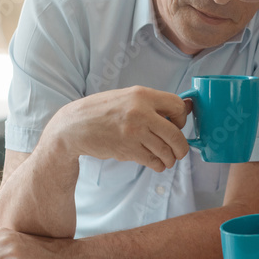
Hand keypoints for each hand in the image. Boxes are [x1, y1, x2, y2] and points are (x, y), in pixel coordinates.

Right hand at [46, 85, 191, 171]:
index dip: (181, 118)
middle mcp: (141, 112)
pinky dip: (158, 164)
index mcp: (142, 94)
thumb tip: (184, 108)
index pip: (177, 105)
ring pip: (165, 150)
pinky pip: (152, 160)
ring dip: (170, 159)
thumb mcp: (127, 97)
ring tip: (167, 160)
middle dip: (181, 147)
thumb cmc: (102, 111)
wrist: (74, 126)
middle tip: (179, 152)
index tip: (176, 125)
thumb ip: (152, 103)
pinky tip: (156, 163)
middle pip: (175, 134)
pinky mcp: (127, 149)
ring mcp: (134, 132)